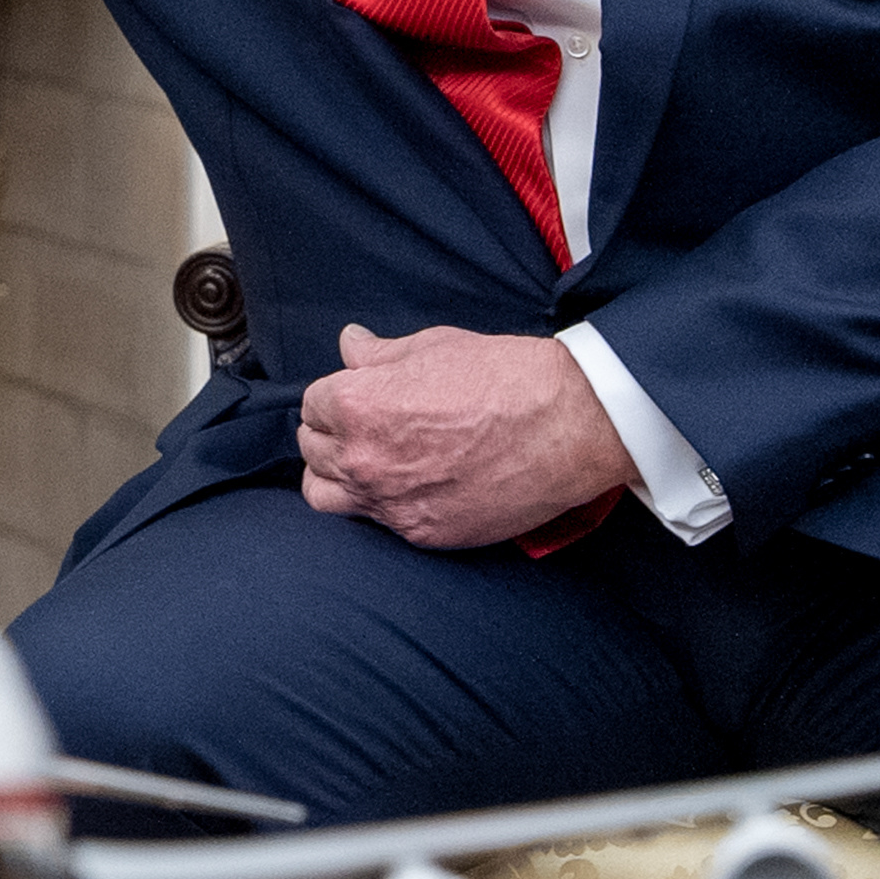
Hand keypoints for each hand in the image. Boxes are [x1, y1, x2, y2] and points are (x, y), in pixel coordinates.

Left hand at [297, 323, 637, 552]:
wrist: (568, 426)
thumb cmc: (506, 378)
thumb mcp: (434, 346)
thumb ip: (378, 354)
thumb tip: (350, 345)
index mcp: (357, 404)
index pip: (311, 404)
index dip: (334, 396)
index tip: (353, 396)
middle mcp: (363, 458)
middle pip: (312, 449)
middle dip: (330, 433)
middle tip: (360, 426)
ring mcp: (390, 501)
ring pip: (325, 495)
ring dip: (335, 475)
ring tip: (363, 461)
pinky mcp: (422, 532)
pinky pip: (376, 522)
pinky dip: (382, 504)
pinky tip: (406, 486)